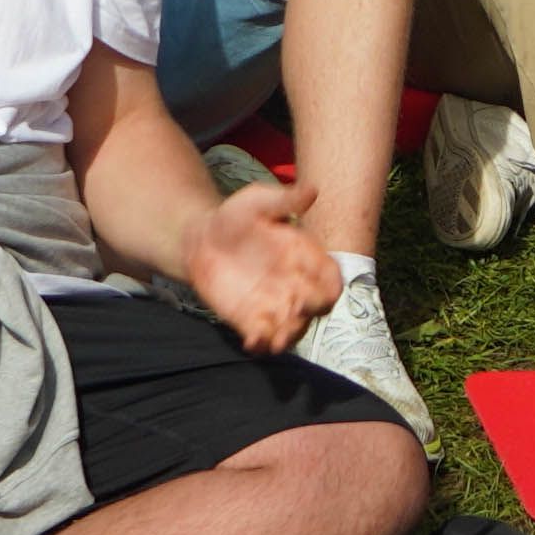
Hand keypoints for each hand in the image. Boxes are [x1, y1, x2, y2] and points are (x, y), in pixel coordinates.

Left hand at [180, 158, 335, 353]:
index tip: (327, 292)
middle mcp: (295, 285)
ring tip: (276, 342)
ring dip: (287, 336)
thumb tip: (313, 190)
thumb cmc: (237, 216)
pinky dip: (260, 344)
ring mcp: (274, 305)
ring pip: (291, 328)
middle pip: (314, 307)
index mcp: (304, 257)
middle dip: (309, 312)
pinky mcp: (250, 319)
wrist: (203, 238)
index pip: (329, 277)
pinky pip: (262, 337)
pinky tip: (251, 343)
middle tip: (295, 311)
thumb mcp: (258, 201)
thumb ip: (284, 199)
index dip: (331, 286)